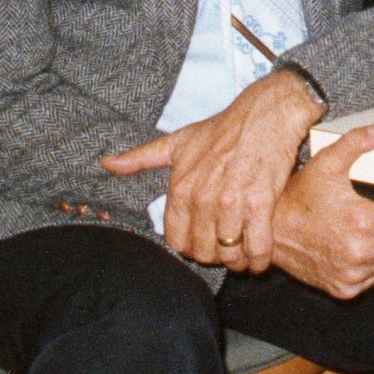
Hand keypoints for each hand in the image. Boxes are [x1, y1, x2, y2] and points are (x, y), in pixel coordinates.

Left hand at [100, 67, 322, 269]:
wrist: (267, 113)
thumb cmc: (223, 127)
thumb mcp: (179, 140)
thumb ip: (142, 157)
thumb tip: (107, 162)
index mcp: (180, 188)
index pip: (177, 241)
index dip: (191, 247)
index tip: (203, 243)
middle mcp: (202, 198)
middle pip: (203, 251)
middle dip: (214, 255)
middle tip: (225, 250)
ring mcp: (232, 203)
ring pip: (229, 253)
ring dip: (237, 260)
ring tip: (243, 255)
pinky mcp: (261, 203)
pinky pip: (258, 247)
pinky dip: (259, 259)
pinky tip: (260, 257)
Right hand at [268, 121, 373, 298]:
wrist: (269, 232)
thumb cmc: (298, 197)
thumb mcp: (326, 164)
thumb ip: (356, 143)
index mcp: (361, 221)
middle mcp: (359, 252)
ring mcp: (352, 274)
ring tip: (373, 229)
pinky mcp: (345, 288)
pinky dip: (373, 263)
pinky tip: (358, 246)